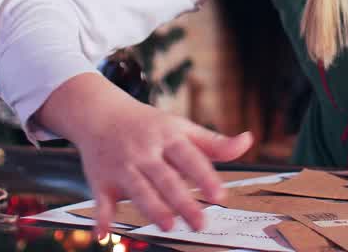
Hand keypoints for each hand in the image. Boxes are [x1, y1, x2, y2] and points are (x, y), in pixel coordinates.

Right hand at [36, 72, 254, 237]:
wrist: (100, 113)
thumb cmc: (149, 126)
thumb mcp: (182, 128)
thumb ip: (214, 143)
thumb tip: (247, 141)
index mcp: (168, 137)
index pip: (190, 157)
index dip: (205, 176)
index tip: (220, 195)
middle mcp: (145, 152)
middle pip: (166, 178)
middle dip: (182, 201)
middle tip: (200, 223)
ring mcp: (122, 166)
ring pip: (138, 189)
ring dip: (152, 207)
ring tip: (169, 225)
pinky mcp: (101, 180)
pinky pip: (100, 200)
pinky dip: (100, 217)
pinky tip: (103, 233)